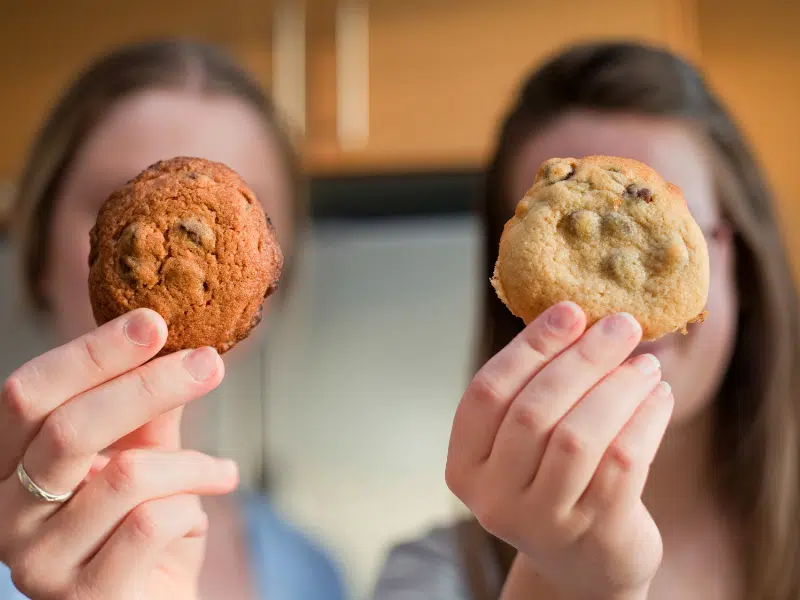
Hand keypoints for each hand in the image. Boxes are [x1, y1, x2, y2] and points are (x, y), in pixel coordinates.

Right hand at [0, 309, 237, 599]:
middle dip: (150, 385)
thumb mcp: (142, 457)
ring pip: (126, 476)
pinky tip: (199, 518)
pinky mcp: (84, 597)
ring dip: (192, 467)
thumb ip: (145, 412)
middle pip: (68, 427)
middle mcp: (4, 514)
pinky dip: (194, 509)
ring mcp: (37, 561)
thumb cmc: (143, 532)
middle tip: (210, 362)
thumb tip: (171, 343)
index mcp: (8, 467)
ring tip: (220, 472)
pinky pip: (153, 523)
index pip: (29, 394)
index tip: (154, 321)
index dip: (91, 353)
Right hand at [446, 302, 672, 599]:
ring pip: (578, 436)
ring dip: (617, 387)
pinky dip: (645, 419)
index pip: (487, 392)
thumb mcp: (527, 444)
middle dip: (583, 358)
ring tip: (645, 363)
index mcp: (466, 466)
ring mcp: (541, 521)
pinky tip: (658, 397)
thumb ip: (538, 390)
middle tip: (621, 326)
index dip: (529, 346)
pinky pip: (622, 462)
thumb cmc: (556, 481)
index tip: (570, 310)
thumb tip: (582, 317)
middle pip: (534, 411)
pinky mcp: (594, 534)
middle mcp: (492, 498)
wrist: (586, 563)